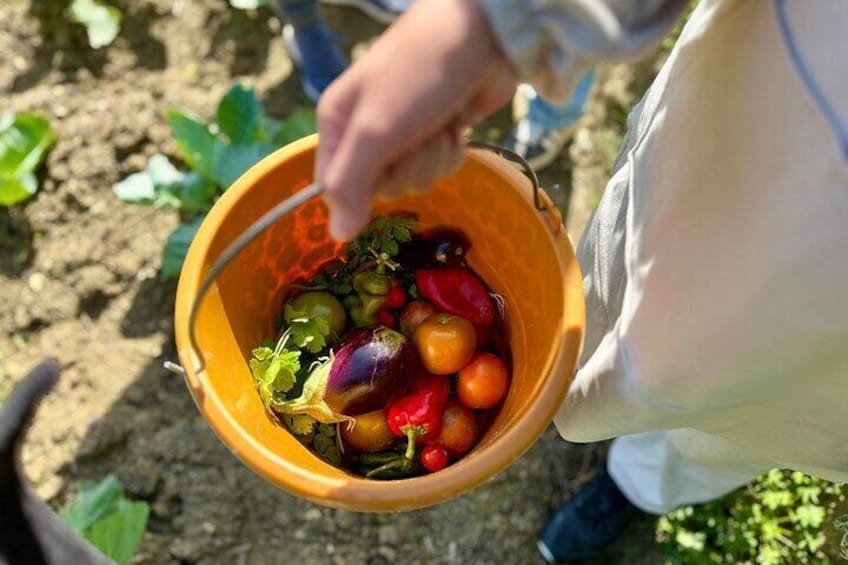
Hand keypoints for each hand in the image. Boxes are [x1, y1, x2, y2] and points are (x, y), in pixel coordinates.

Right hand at [315, 0, 516, 239]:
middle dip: (407, 167)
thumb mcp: (375, 130)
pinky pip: (438, 167)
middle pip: (380, 188)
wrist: (482, 34)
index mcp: (337, 124)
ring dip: (433, 158)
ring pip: (413, 180)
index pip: (335, 188)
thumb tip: (337, 236)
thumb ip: (350, 184)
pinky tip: (456, 127)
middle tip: (417, 136)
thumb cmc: (418, 75)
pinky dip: (451, 152)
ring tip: (439, 124)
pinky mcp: (437, 133)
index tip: (382, 167)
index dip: (360, 189)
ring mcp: (404, 134)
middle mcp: (366, 132)